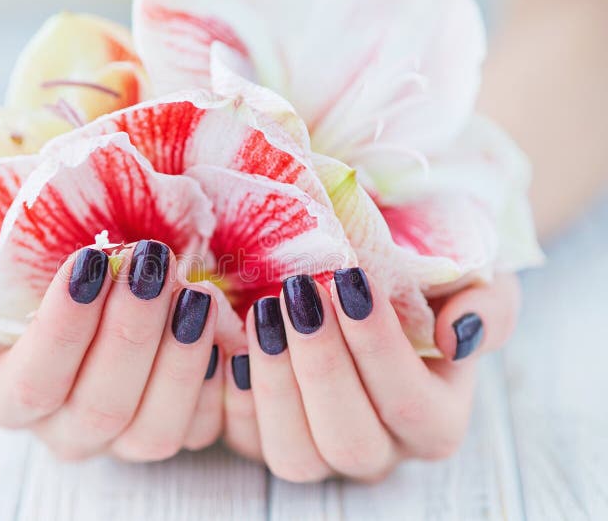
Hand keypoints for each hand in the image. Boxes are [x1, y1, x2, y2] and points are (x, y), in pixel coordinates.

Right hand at [0, 241, 222, 461]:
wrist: (73, 257)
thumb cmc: (24, 258)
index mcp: (7, 394)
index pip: (31, 383)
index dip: (62, 329)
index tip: (87, 262)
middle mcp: (63, 427)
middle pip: (100, 409)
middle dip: (131, 335)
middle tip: (153, 263)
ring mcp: (123, 432)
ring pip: (154, 430)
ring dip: (178, 360)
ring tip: (194, 292)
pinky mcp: (174, 421)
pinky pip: (202, 425)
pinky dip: (216, 379)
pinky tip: (223, 324)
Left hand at [221, 269, 519, 482]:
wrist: (375, 267)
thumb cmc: (423, 274)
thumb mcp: (474, 275)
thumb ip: (488, 304)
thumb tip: (456, 335)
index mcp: (435, 420)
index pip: (411, 406)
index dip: (378, 348)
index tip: (350, 281)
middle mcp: (380, 449)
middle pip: (350, 441)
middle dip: (322, 365)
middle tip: (300, 291)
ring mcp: (320, 450)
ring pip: (294, 454)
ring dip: (274, 381)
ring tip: (264, 310)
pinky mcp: (267, 437)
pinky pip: (244, 439)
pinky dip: (233, 394)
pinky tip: (233, 340)